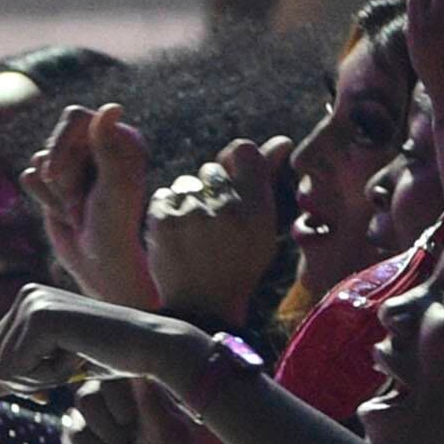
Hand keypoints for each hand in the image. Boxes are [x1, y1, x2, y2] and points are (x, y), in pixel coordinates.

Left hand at [0, 283, 213, 396]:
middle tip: (67, 371)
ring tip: (75, 359)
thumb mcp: (55, 370)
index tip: (50, 386)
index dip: (19, 381)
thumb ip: (19, 377)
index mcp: (26, 301)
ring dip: (42, 379)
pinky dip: (50, 377)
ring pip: (4, 368)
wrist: (151, 348)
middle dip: (28, 382)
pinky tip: (79, 356)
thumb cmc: (110, 359)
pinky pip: (20, 369)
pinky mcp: (41, 317)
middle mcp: (25, 295)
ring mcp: (32, 303)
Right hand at [21, 105, 160, 309]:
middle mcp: (99, 147)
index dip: (65, 144)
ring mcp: (76, 164)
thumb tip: (111, 107)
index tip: (65, 173)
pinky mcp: (55, 181)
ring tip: (77, 211)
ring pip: (39, 159)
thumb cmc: (114, 227)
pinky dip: (42, 197)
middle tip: (80, 203)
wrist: (99, 263)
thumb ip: (108, 146)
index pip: (75, 117)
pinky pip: (28, 175)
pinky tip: (64, 212)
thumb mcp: (114, 186)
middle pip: (54, 138)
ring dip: (54, 190)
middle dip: (61, 172)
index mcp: (121, 140)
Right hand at [62, 375, 206, 443]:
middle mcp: (108, 401)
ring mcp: (91, 423)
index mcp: (133, 391)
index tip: (138, 425)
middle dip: (108, 433)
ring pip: (74, 429)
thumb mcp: (167, 434)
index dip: (117, 408)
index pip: (105, 382)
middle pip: (84, 400)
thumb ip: (149, 402)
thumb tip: (138, 371)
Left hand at [145, 137, 293, 329]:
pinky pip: (164, 195)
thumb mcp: (263, 226)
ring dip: (189, 201)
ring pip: (186, 183)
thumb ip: (266, 179)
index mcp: (258, 210)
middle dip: (211, 188)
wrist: (205, 303)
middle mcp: (226, 208)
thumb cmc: (240, 261)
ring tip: (197, 232)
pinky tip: (179, 235)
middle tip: (215, 222)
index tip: (233, 182)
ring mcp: (191, 213)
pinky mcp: (161, 219)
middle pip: (211, 168)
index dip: (236, 162)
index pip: (243, 151)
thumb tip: (281, 140)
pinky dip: (169, 211)